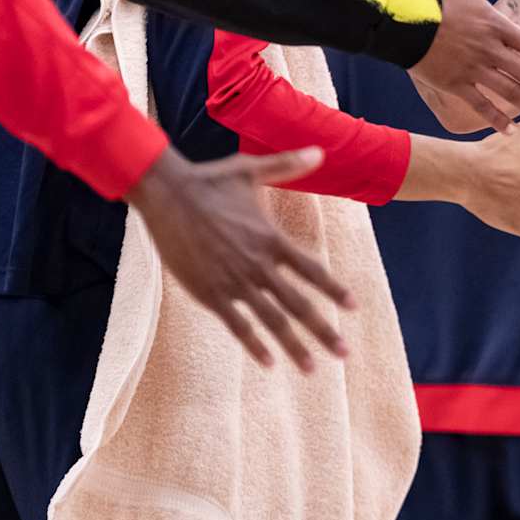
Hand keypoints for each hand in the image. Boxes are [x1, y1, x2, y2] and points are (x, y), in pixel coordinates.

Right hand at [125, 146, 354, 371]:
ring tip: (312, 368)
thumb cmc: (210, 181)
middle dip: (323, 330)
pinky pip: (237, 324)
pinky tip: (269, 363)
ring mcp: (233, 282)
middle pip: (298, 304)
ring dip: (293, 346)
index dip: (334, 289)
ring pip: (271, 320)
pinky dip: (254, 345)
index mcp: (271, 239)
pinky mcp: (209, 293)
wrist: (165, 195)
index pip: (312, 270)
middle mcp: (257, 265)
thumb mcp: (252, 170)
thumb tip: (322, 150)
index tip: (354, 307)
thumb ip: (289, 166)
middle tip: (344, 353)